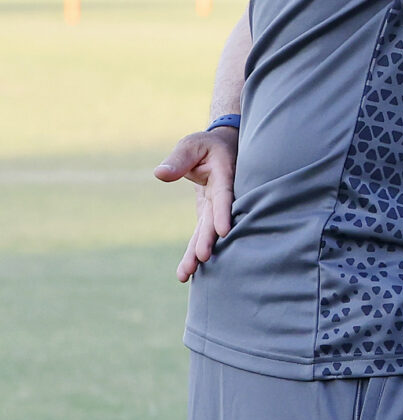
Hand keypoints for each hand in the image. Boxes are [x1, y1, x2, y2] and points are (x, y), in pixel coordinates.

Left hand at [154, 126, 237, 282]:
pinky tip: (187, 271)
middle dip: (208, 239)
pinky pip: (202, 233)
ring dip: (198, 251)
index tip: (223, 231)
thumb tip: (160, 174)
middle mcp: (223, 193)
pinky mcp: (208, 214)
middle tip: (202, 258)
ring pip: (208, 230)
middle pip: (215, 218)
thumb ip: (178, 159)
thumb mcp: (191, 145)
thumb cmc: (206, 145)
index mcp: (225, 174)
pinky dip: (194, 249)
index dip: (224, 212)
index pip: (224, 195)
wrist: (220, 149)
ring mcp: (216, 206)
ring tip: (186, 274)